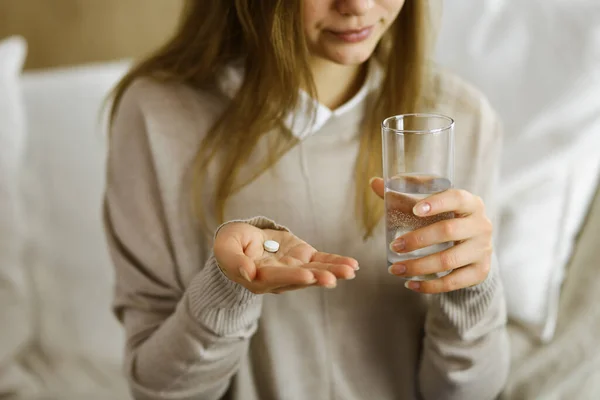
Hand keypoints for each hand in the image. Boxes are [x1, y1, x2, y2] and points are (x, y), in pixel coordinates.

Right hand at [214, 222, 358, 293]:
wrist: (242, 241)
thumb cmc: (231, 245)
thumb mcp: (226, 249)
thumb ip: (234, 261)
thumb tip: (247, 273)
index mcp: (259, 278)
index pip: (276, 278)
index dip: (292, 277)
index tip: (307, 276)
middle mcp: (280, 278)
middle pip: (300, 278)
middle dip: (317, 278)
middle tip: (332, 279)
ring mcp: (294, 269)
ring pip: (316, 271)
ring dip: (333, 272)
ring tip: (350, 271)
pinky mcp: (304, 259)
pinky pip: (323, 262)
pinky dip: (337, 263)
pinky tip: (352, 266)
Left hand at [371, 177, 492, 292]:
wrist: (473, 248)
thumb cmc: (446, 220)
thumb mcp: (430, 208)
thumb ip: (404, 197)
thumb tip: (374, 182)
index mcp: (471, 203)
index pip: (456, 198)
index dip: (437, 203)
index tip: (414, 210)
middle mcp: (481, 225)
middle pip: (448, 231)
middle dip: (417, 240)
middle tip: (394, 246)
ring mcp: (483, 249)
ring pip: (449, 260)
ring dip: (418, 266)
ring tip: (395, 269)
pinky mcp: (481, 271)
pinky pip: (453, 282)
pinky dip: (429, 286)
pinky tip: (410, 284)